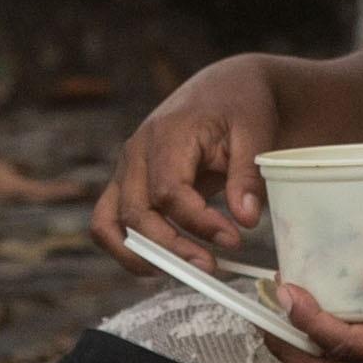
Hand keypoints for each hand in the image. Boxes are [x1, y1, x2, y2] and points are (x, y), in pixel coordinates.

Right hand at [100, 61, 290, 264]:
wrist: (224, 89)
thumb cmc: (240, 107)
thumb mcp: (255, 133)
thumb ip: (248, 176)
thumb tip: (246, 219)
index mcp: (166, 134)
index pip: (169, 191)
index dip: (198, 222)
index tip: (234, 239)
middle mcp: (136, 152)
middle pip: (136, 213)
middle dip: (171, 248)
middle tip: (211, 268)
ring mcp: (126, 169)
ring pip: (110, 223)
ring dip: (140, 257)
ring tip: (182, 273)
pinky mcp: (126, 184)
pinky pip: (108, 223)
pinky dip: (126, 248)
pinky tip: (163, 264)